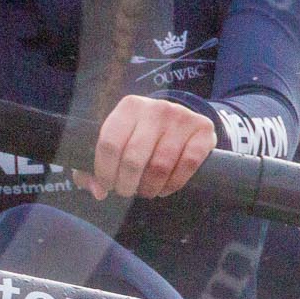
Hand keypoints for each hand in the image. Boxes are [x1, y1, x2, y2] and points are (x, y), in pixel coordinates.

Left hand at [76, 94, 215, 200]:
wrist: (179, 120)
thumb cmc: (140, 134)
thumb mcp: (117, 140)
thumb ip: (97, 166)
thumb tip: (98, 192)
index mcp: (129, 107)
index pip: (109, 143)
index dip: (105, 171)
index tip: (107, 185)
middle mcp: (155, 108)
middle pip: (133, 158)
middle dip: (126, 184)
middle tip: (126, 192)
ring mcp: (181, 116)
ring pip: (160, 165)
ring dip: (150, 187)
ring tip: (145, 191)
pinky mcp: (202, 129)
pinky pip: (187, 164)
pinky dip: (173, 184)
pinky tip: (164, 188)